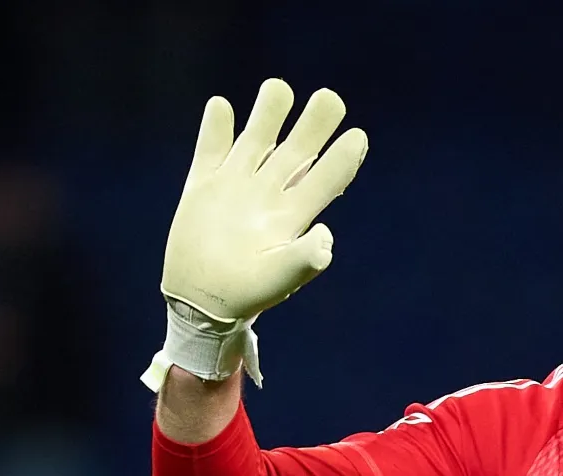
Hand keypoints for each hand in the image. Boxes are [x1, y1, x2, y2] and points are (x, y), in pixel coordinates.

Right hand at [163, 77, 366, 323]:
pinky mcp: (204, 185)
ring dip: (267, 114)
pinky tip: (221, 107)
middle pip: (296, 151)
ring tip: (280, 88)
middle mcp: (269, 193)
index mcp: (292, 215)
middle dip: (314, 125)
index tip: (359, 136)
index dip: (342, 159)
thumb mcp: (278, 279)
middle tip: (331, 98)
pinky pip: (211, 149)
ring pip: (256, 140)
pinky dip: (215, 129)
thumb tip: (325, 239)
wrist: (203, 301)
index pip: (324, 180)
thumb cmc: (247, 293)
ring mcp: (237, 185)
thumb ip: (302, 261)